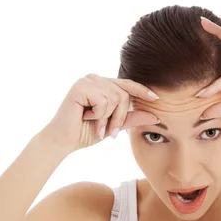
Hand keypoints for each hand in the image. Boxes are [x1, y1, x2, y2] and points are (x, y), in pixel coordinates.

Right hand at [39, 74, 159, 152]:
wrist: (64, 141)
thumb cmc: (85, 132)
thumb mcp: (113, 125)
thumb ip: (132, 118)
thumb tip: (156, 116)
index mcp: (102, 85)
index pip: (127, 85)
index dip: (142, 91)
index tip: (156, 98)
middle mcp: (95, 79)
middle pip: (123, 93)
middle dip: (119, 117)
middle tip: (110, 133)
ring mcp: (87, 80)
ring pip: (114, 97)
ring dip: (107, 118)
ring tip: (96, 125)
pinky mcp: (80, 86)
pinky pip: (103, 100)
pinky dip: (98, 115)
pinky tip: (85, 117)